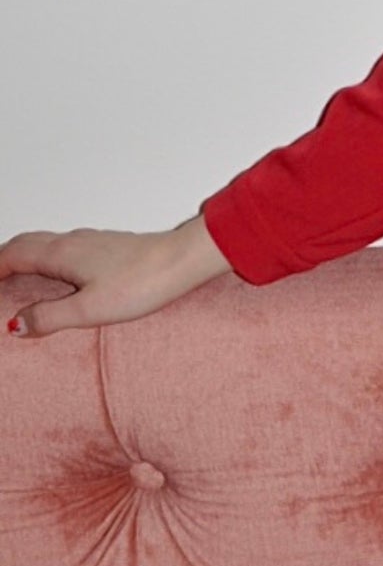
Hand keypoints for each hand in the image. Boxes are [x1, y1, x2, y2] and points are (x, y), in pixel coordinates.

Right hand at [0, 215, 229, 337]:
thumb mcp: (89, 309)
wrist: (182, 261)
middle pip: (25, 243)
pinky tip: (58, 273)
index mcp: (60, 254)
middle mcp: (72, 241)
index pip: (12, 255)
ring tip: (16, 276)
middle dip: (4, 259)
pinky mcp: (107, 246)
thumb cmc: (141, 283)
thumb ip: (50, 316)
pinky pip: (63, 246)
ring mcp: (91, 241)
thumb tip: (15, 325)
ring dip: (24, 255)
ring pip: (45, 242)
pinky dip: (46, 256)